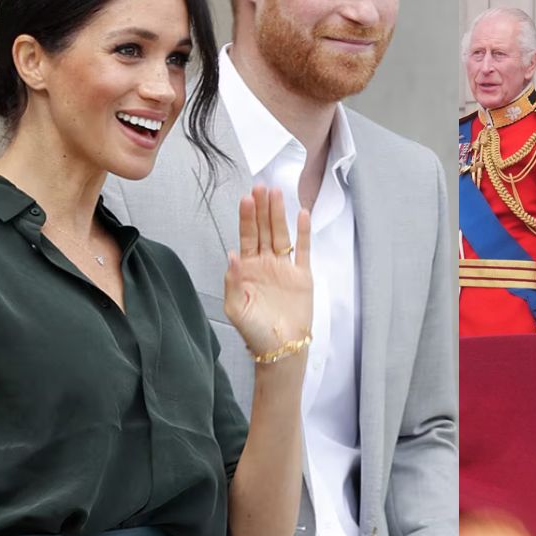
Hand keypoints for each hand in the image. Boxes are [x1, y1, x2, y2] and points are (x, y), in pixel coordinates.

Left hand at [224, 185, 312, 359]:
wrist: (281, 348)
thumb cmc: (255, 332)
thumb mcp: (235, 309)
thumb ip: (232, 281)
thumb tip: (232, 253)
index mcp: (248, 269)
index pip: (247, 236)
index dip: (246, 218)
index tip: (246, 198)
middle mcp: (265, 264)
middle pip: (263, 229)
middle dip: (262, 208)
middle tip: (262, 187)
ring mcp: (284, 268)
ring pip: (281, 234)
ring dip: (279, 214)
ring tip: (277, 193)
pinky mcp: (302, 276)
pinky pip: (303, 250)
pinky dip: (303, 233)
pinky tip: (301, 215)